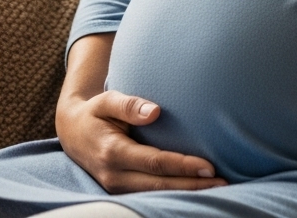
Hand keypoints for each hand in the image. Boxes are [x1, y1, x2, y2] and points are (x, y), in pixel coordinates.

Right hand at [56, 34, 225, 192]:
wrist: (73, 132)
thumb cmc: (95, 112)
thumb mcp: (106, 100)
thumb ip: (128, 104)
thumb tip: (155, 111)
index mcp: (113, 152)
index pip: (155, 163)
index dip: (182, 166)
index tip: (208, 166)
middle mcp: (115, 176)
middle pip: (160, 186)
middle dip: (192, 185)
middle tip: (223, 182)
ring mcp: (117, 188)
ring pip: (156, 195)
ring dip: (186, 193)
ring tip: (215, 187)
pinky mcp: (121, 191)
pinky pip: (150, 196)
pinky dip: (173, 194)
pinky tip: (193, 189)